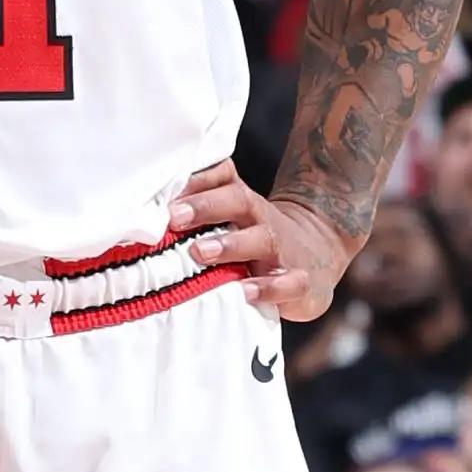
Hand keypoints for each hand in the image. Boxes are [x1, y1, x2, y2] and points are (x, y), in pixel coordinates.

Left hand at [168, 158, 351, 319]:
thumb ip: (200, 209)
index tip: (166, 193)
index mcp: (242, 202)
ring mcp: (284, 250)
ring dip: (230, 245)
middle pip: (239, 201)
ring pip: (262, 240)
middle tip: (174, 217)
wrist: (319, 252)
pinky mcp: (301, 282)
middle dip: (206, 206)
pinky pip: (290, 283)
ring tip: (199, 252)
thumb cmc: (259, 236)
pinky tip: (245, 292)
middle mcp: (262, 221)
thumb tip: (153, 208)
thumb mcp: (235, 217)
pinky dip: (269, 288)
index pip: (222, 179)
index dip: (197, 182)